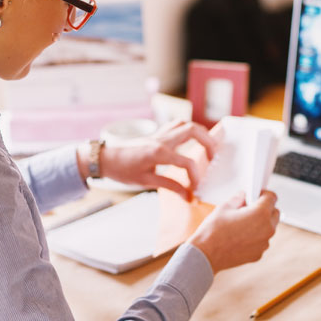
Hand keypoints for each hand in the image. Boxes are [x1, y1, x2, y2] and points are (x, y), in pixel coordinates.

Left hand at [86, 121, 217, 198]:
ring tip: (208, 146)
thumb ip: (170, 186)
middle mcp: (161, 139)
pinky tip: (192, 140)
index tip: (195, 189)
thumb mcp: (145, 182)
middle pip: (193, 130)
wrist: (105, 158)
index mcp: (158, 153)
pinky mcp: (156, 133)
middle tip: (214, 156)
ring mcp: (159, 134)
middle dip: (208, 142)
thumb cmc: (122, 171)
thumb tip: (188, 197)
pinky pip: (176, 125)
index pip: (187, 162)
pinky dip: (188, 129)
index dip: (195, 176)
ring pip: (186, 123)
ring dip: (200, 132)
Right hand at [188, 190, 279, 273]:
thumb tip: (243, 197)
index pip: (272, 197)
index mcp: (260, 213)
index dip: (263, 194)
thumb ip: (238, 199)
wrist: (206, 255)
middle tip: (249, 208)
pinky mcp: (258, 254)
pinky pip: (262, 241)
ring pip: (269, 228)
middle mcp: (267, 229)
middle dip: (265, 209)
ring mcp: (264, 243)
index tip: (256, 195)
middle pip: (274, 213)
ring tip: (243, 224)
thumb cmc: (213, 231)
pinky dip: (256, 237)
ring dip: (261, 224)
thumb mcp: (224, 207)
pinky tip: (240, 237)